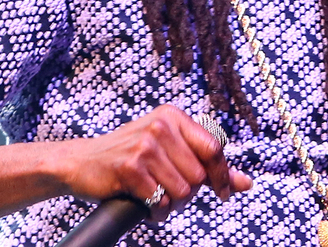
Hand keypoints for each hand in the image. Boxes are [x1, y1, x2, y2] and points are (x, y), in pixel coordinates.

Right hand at [55, 105, 251, 221]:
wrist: (81, 162)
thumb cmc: (130, 156)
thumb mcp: (170, 150)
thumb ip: (208, 164)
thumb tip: (246, 182)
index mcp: (173, 117)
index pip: (214, 148)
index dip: (222, 175)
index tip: (221, 192)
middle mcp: (161, 126)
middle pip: (199, 175)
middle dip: (188, 192)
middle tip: (169, 191)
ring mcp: (145, 146)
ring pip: (182, 191)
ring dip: (171, 204)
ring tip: (154, 196)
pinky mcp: (130, 168)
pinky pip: (160, 202)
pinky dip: (155, 211)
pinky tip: (143, 202)